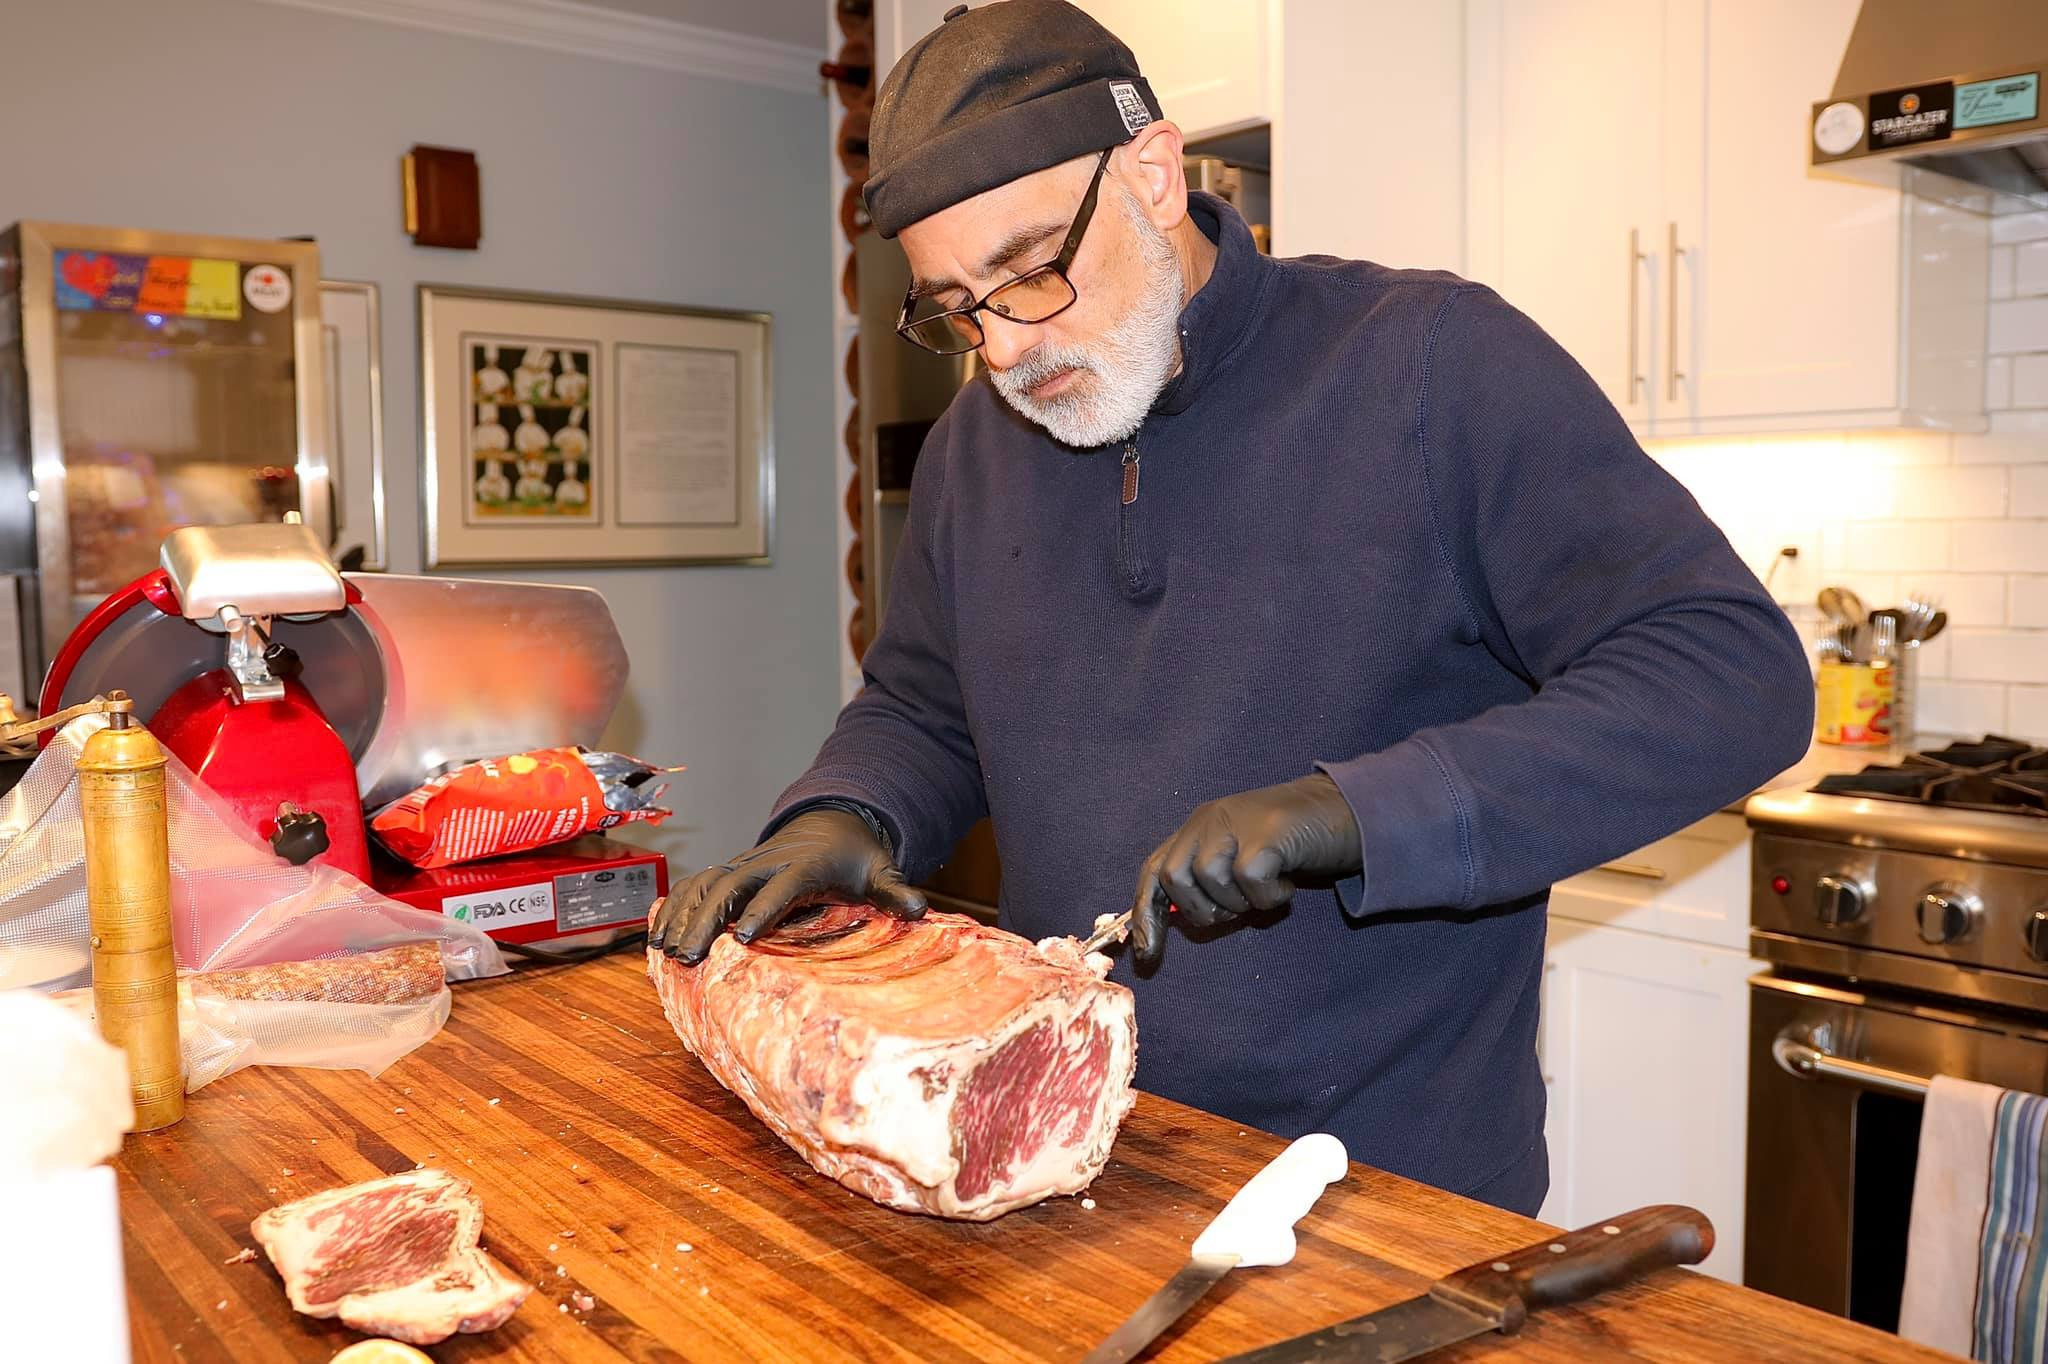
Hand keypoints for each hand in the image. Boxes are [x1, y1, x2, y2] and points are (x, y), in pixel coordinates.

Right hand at [649, 807, 925, 963]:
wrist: (832, 824)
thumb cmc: (855, 857)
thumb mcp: (880, 870)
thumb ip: (895, 889)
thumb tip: (919, 907)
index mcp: (805, 864)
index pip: (781, 884)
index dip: (763, 907)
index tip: (746, 936)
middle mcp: (768, 861)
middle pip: (730, 884)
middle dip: (706, 919)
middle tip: (688, 958)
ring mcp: (745, 865)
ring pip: (706, 883)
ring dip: (683, 915)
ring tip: (666, 953)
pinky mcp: (730, 871)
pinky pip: (695, 884)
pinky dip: (673, 906)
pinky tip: (657, 934)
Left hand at [1129, 774, 1360, 963]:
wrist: (1346, 811)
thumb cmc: (1292, 845)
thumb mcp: (1241, 857)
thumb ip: (1208, 880)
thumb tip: (1173, 920)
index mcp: (1198, 827)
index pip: (1154, 871)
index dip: (1145, 916)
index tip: (1147, 955)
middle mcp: (1209, 819)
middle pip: (1174, 878)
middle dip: (1203, 910)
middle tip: (1240, 908)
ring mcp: (1237, 822)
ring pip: (1210, 880)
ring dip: (1241, 902)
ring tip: (1268, 890)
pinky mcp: (1267, 832)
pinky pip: (1249, 880)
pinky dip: (1267, 896)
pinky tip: (1286, 886)